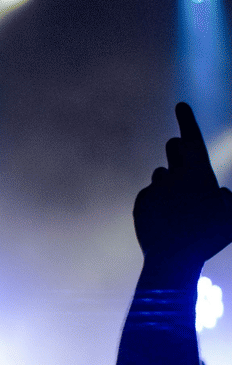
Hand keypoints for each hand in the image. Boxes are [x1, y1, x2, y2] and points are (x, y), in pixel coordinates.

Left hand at [134, 103, 231, 269]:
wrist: (172, 259)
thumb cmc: (208, 238)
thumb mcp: (230, 218)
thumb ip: (228, 200)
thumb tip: (220, 192)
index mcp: (198, 175)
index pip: (192, 140)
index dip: (187, 121)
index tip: (180, 105)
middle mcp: (174, 176)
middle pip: (173, 149)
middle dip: (179, 148)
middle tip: (181, 155)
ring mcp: (155, 188)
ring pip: (161, 174)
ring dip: (169, 180)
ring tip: (179, 204)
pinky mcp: (140, 201)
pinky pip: (150, 195)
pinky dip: (158, 202)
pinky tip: (165, 219)